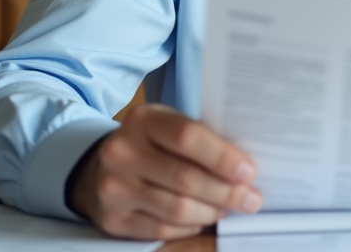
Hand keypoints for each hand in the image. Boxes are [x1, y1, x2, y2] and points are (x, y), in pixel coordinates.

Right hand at [68, 103, 262, 239]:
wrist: (100, 168)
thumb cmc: (150, 144)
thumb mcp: (168, 126)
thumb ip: (200, 139)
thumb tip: (244, 167)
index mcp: (143, 120)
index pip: (188, 137)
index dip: (222, 157)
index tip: (249, 172)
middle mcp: (122, 152)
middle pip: (186, 178)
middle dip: (226, 192)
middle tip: (251, 199)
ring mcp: (114, 187)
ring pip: (177, 208)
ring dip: (212, 212)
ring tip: (228, 208)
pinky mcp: (112, 218)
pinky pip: (162, 229)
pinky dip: (190, 226)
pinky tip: (202, 218)